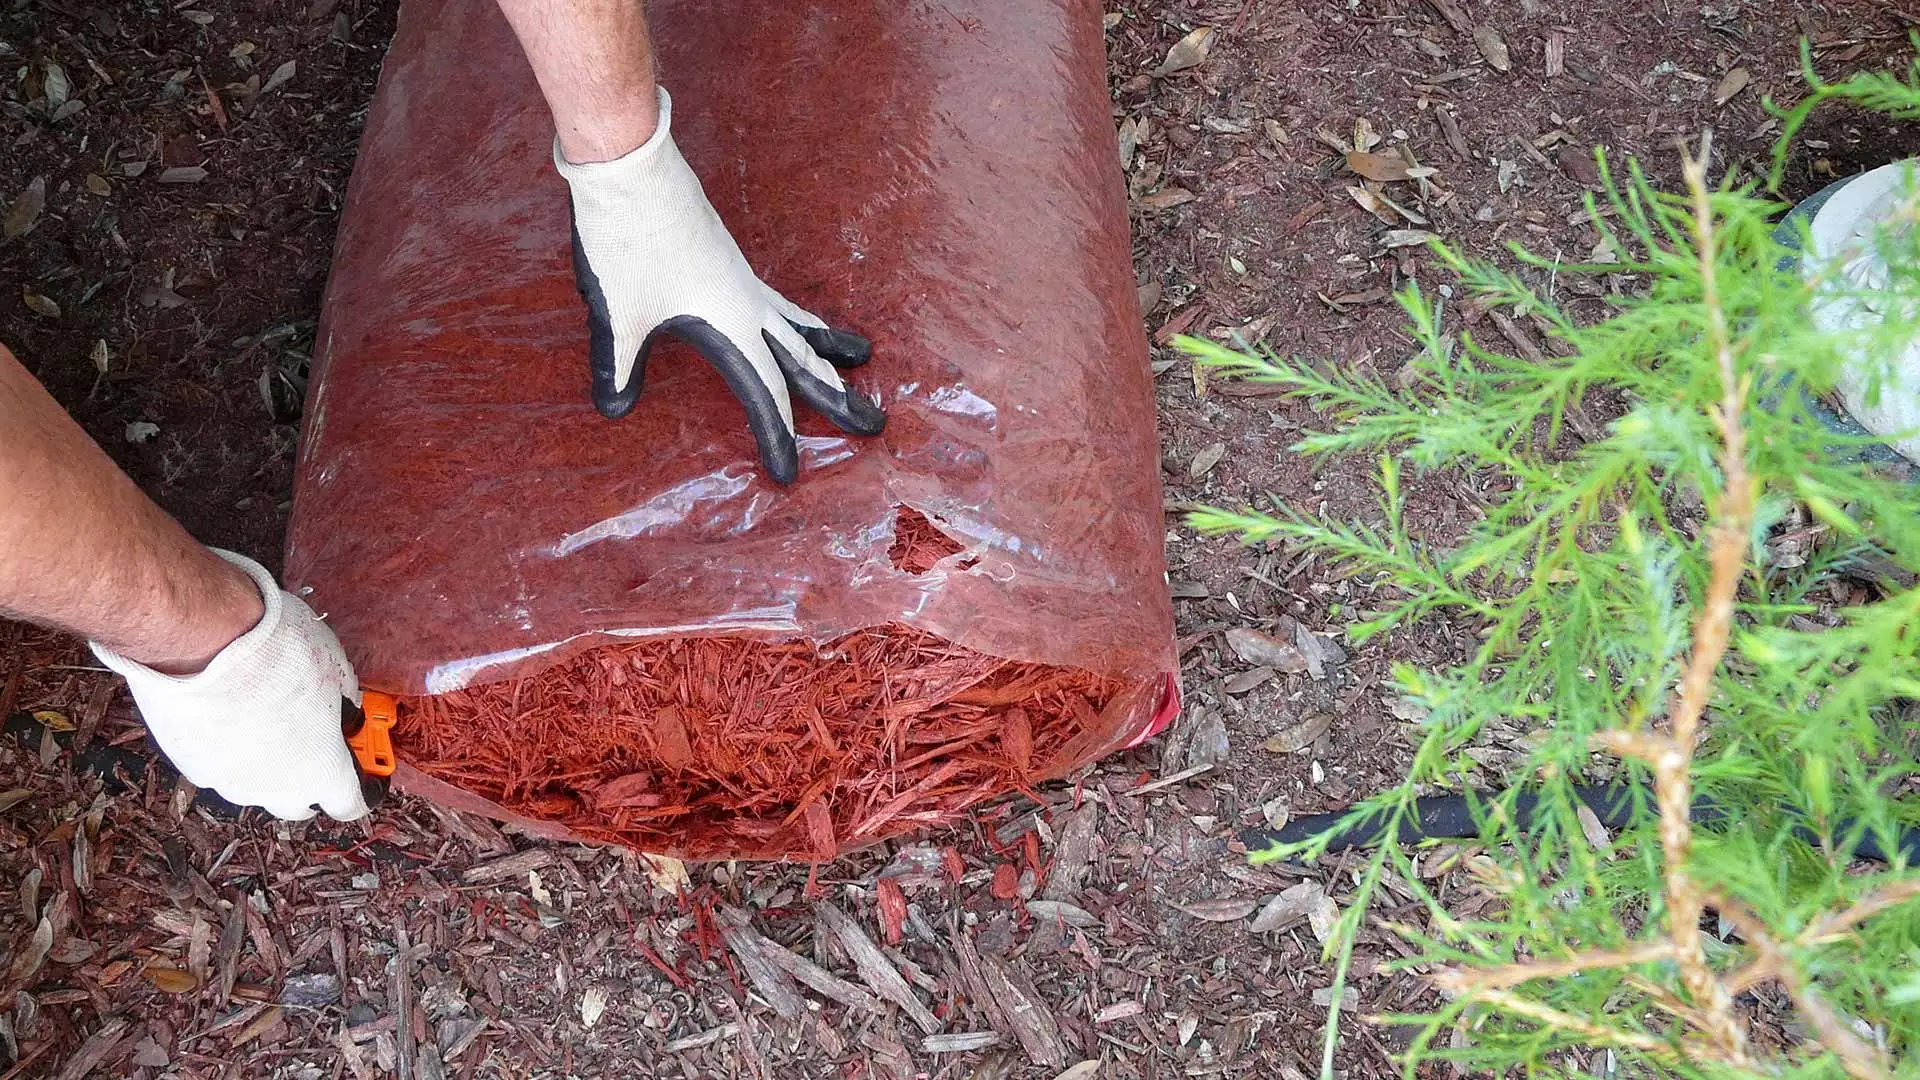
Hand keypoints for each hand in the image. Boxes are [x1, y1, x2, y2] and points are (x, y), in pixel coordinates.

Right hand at [91, 551, 369, 820]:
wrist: (203, 642)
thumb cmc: (281, 654)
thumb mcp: (337, 670)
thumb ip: (345, 703)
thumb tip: (346, 711)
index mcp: (323, 772)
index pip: (350, 805)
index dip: (360, 791)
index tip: (363, 777)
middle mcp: (276, 790)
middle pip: (299, 803)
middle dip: (311, 780)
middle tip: (315, 744)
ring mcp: (230, 783)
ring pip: (257, 787)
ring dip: (268, 765)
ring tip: (267, 721)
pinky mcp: (192, 768)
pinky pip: (221, 767)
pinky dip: (229, 749)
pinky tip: (229, 715)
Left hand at [556, 87, 884, 484]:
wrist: (631, 166)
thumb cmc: (627, 239)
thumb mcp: (617, 313)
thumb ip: (617, 365)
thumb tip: (613, 409)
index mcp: (730, 323)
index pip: (764, 392)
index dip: (778, 437)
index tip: (789, 475)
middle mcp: (748, 303)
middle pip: (804, 360)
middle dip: (839, 397)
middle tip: (876, 424)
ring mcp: (742, 279)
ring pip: (798, 325)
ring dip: (828, 351)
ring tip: (860, 359)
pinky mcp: (728, 261)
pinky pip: (778, 302)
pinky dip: (799, 321)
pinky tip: (794, 321)